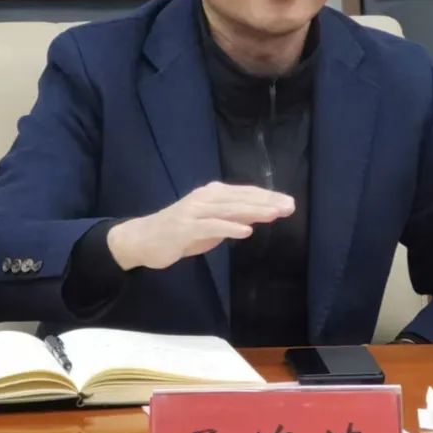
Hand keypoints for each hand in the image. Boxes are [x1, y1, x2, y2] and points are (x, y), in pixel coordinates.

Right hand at [106, 182, 294, 270]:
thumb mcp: (210, 225)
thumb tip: (256, 218)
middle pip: (241, 198)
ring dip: (253, 211)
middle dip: (266, 202)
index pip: (245, 193)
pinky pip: (211, 227)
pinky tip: (245, 231)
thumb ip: (231, 220)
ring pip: (229, 209)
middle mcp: (205, 198)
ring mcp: (195, 212)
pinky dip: (229, 228)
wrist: (144, 239)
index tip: (288, 202)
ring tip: (274, 214)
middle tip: (289, 206)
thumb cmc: (179, 233)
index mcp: (212, 194)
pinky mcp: (186, 227)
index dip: (267, 197)